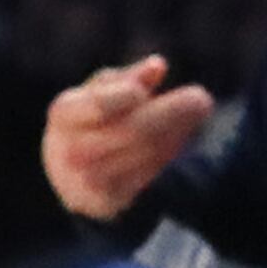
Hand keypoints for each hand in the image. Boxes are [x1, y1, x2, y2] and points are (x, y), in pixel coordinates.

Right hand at [42, 57, 215, 222]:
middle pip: (137, 129)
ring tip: (189, 119)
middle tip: (201, 99)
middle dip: (176, 112)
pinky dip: (169, 157)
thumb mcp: (105, 90)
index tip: (147, 92)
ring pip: (149, 152)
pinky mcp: (105, 201)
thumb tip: (157, 66)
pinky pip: (150, 176)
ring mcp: (85, 179)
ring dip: (178, 133)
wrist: (74, 171)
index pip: (104, 103)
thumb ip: (130, 77)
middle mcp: (70, 149)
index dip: (134, 94)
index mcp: (65, 112)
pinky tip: (175, 144)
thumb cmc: (95, 117)